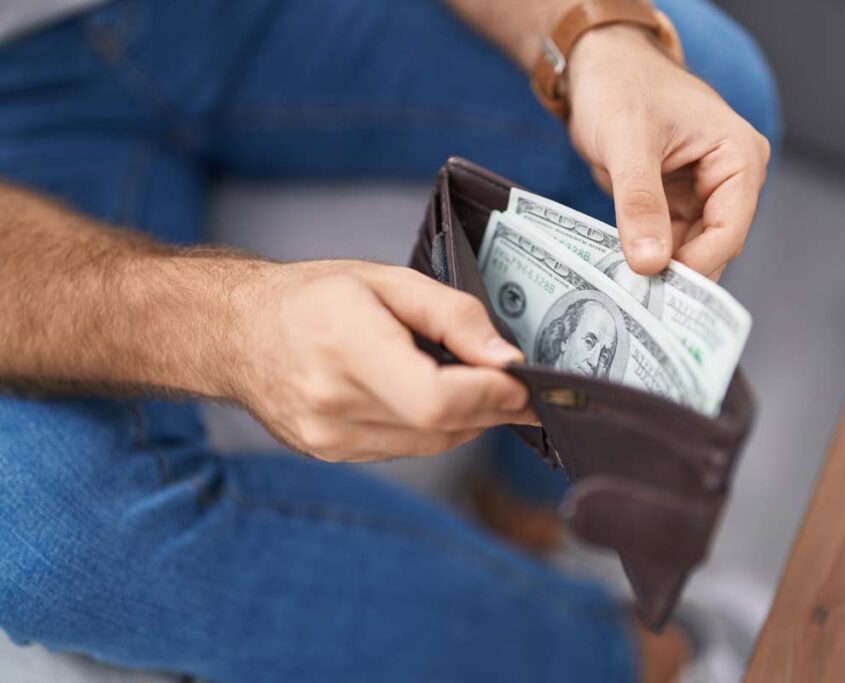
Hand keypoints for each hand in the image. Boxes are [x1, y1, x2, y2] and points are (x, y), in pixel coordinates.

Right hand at [232, 261, 534, 461]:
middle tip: (517, 386)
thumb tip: (506, 358)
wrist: (238, 333)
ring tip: (475, 385)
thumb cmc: (313, 297)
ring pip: (432, 444)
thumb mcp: (387, 280)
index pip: (434, 399)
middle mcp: (332, 402)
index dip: (490, 396)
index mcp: (346, 346)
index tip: (522, 382)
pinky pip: (407, 448)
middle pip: (441, 427)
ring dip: (467, 419)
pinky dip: (433, 426)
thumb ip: (453, 316)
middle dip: (492, 407)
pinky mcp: (332, 454)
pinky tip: (429, 397)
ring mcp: (329, 438)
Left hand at [566, 26, 770, 278]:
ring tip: (628, 292)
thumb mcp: (627, 142)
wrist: (598, 67)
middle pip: (714, 247)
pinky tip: (625, 275)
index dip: (695, 265)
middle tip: (640, 302)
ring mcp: (704, 194)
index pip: (730, 230)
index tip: (658, 291)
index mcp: (738, 156)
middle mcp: (730, 179)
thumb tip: (650, 263)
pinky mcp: (677, 204)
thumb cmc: (621, 85)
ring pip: (692, 251)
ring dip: (662, 271)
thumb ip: (640, 203)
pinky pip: (669, 243)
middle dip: (679, 274)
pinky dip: (649, 258)